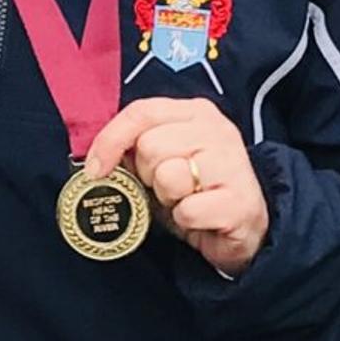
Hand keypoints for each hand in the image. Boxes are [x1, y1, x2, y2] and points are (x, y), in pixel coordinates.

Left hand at [84, 97, 267, 275]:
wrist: (244, 229)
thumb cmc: (196, 193)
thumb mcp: (163, 163)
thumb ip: (136, 149)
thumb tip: (96, 158)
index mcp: (196, 113)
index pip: (142, 112)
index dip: (111, 140)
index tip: (96, 168)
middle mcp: (218, 131)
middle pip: (151, 146)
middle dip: (149, 175)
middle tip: (167, 188)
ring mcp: (232, 163)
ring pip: (168, 176)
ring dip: (168, 199)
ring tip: (185, 201)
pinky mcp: (240, 201)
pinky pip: (188, 211)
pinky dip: (186, 221)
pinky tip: (200, 219)